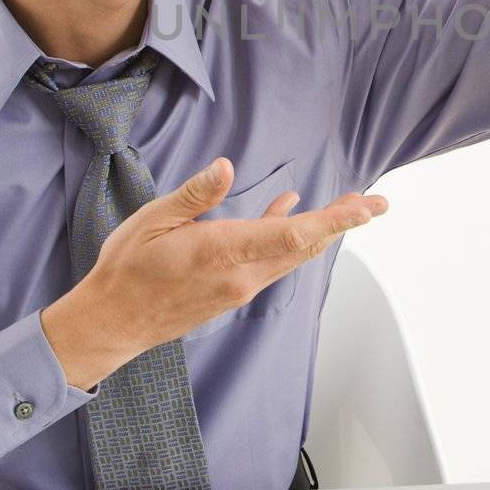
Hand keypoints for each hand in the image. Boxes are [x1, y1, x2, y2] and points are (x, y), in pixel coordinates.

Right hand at [42, 157, 387, 389]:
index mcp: (224, 252)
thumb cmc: (128, 268)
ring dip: (322, 231)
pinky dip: (289, 237)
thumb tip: (228, 167)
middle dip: (343, 223)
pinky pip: (272, 261)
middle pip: (305, 245)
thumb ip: (196, 194)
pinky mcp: (232, 292)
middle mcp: (241, 275)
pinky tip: (288, 210)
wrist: (113, 322)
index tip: (365, 208)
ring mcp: (239, 287)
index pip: (293, 235)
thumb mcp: (155, 220)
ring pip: (292, 255)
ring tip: (348, 208)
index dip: (335, 220)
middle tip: (376, 203)